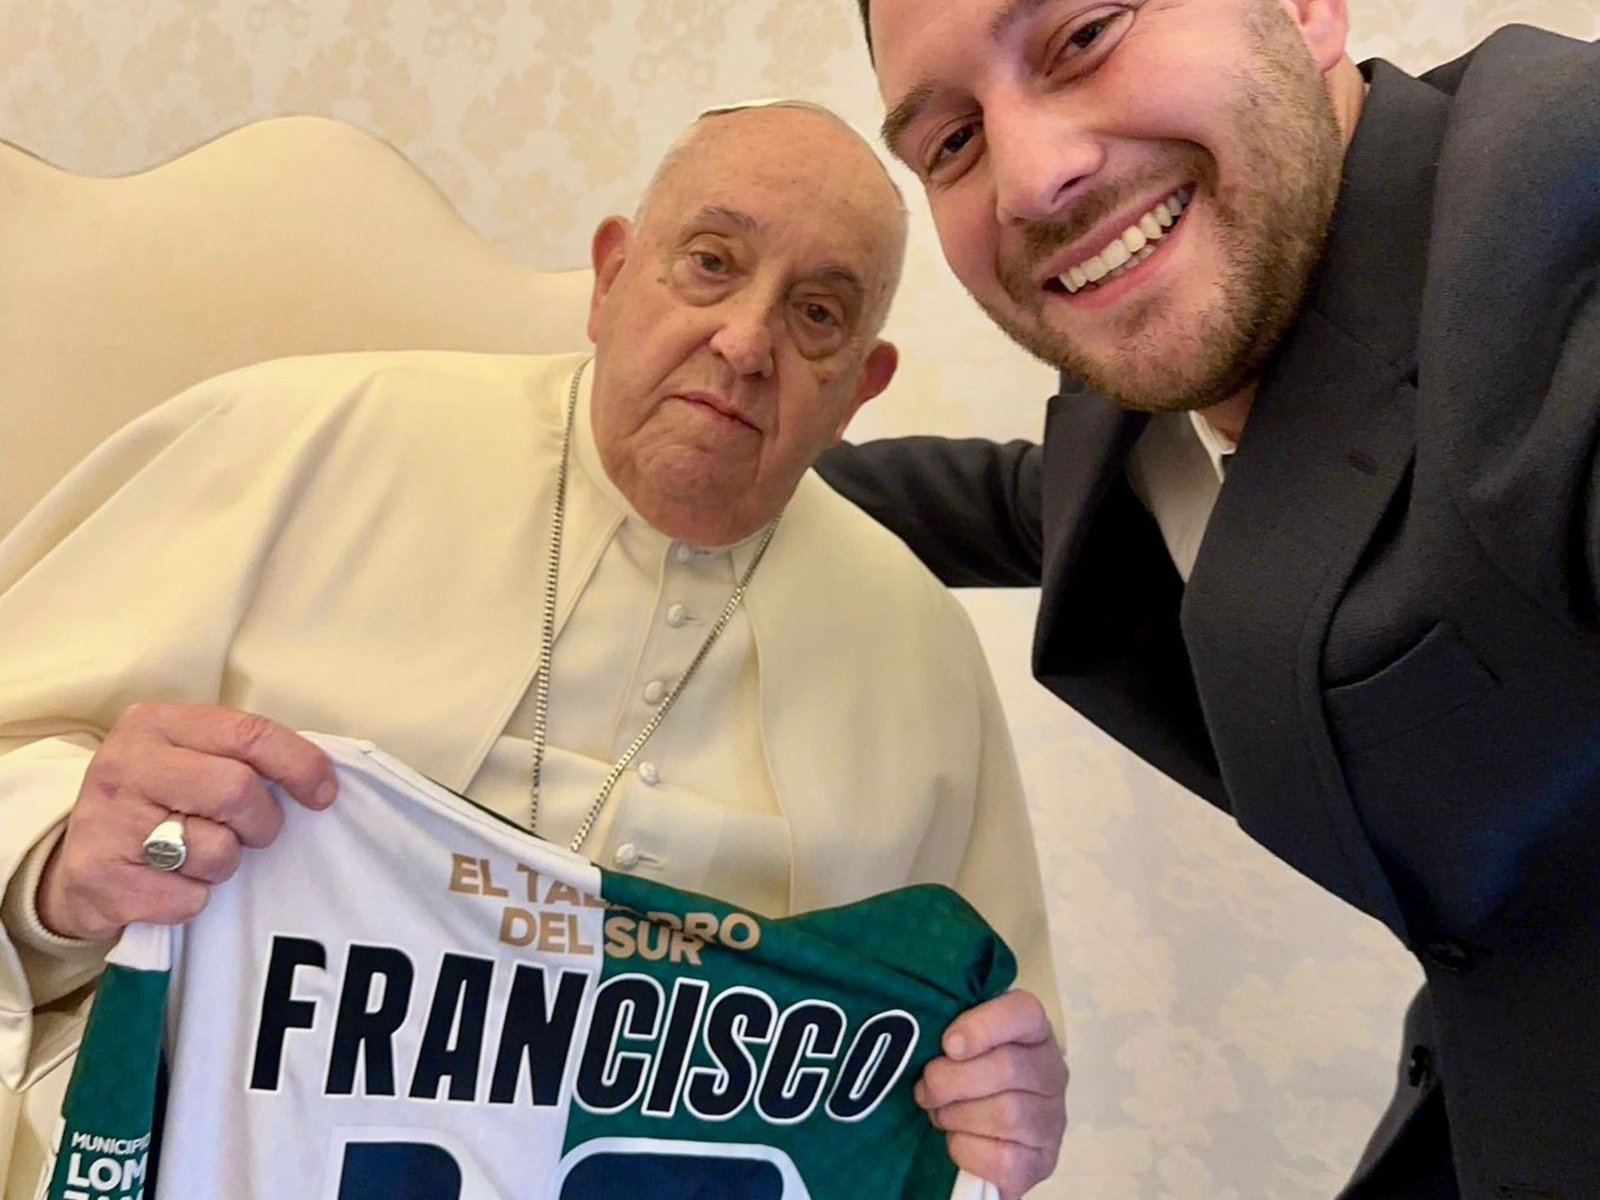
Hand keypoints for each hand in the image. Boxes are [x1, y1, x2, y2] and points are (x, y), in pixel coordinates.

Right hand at [36, 702, 337, 941]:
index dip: (299, 764)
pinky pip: (189, 899)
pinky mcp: (101, 880)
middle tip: (252, 832)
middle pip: (238, 791)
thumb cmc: (153, 803)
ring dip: (224, 864)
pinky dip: (193, 899)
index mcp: (155, 724)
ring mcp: (108, 823)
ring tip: (197, 856)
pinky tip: (169, 884)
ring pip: (218, 851)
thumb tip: (321, 780)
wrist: (74, 863)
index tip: (324, 794)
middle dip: (262, 822)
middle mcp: (125, 765)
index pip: (249, 733)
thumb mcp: (187, 758)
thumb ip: (241, 755)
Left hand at [915, 989, 1066, 1198]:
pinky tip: (957, 1139)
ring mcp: (1051, 1119)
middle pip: (1008, 1068)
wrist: (983, 1130)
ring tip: (939, 1114)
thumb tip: (912, 1030)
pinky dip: (967, 1150)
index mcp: (1032, 1030)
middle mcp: (1051, 1071)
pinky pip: (1002, 1158)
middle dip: (951, 1081)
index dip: (983, 1027)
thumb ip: (944, 1025)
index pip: (1023, 1013)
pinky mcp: (1041, 1162)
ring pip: (1005, 1114)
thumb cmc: (964, 1072)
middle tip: (924, 1089)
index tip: (947, 1044)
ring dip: (956, 1116)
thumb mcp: (956, 1041)